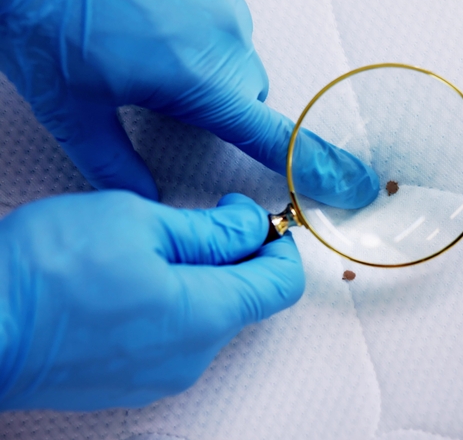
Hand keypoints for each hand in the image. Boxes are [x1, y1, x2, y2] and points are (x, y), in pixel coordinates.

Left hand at [0, 0, 377, 207]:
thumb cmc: (39, 3)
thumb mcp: (67, 105)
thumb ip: (113, 163)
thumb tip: (143, 197)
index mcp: (198, 79)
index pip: (273, 136)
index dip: (316, 166)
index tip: (350, 182)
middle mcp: (222, 31)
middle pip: (244, 85)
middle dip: (214, 94)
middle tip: (157, 81)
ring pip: (229, 35)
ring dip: (198, 40)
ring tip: (137, 24)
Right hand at [0, 191, 303, 410]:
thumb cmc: (44, 271)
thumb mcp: (137, 221)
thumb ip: (210, 229)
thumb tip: (254, 225)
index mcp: (206, 315)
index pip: (282, 284)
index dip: (278, 242)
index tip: (252, 214)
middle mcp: (193, 357)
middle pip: (245, 301)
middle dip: (235, 256)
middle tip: (195, 220)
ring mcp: (159, 378)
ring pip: (206, 319)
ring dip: (197, 279)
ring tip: (145, 249)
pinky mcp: (128, 384)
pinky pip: (171, 340)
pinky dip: (167, 306)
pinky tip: (124, 282)